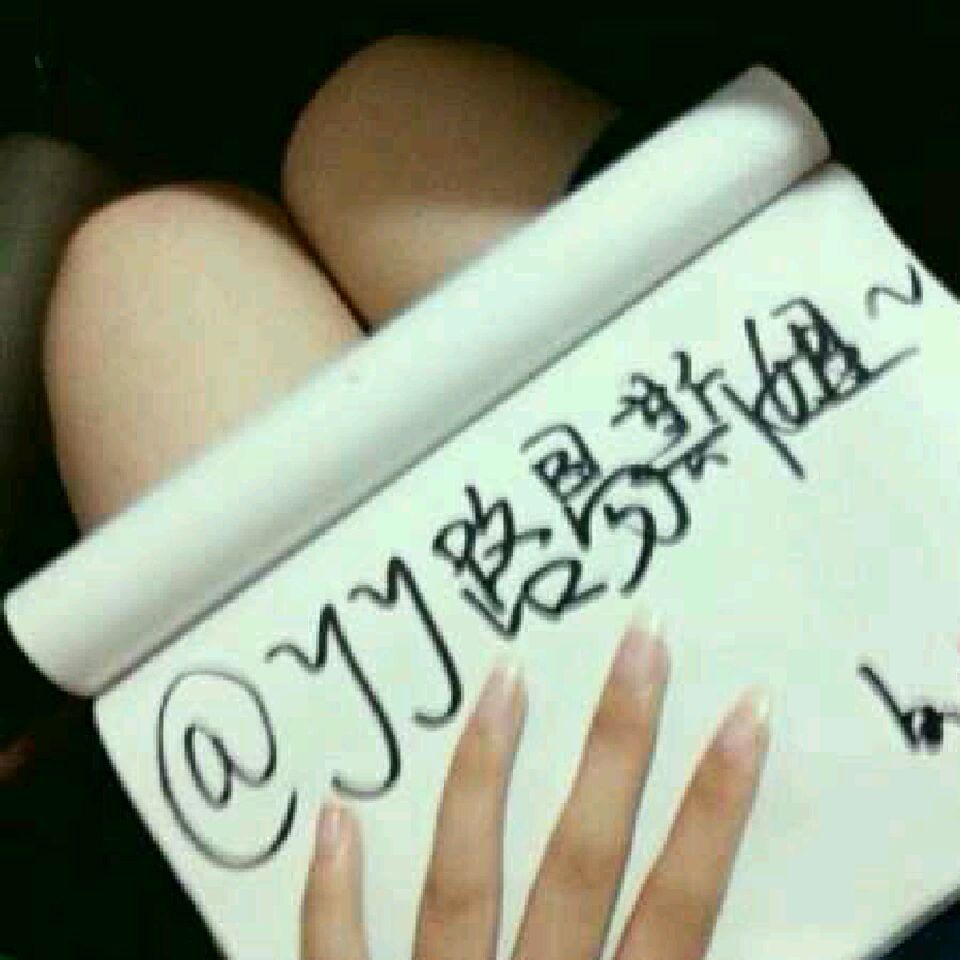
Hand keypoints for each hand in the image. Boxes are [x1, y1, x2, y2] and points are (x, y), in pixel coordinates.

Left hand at [301, 619, 768, 959]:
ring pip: (463, 884)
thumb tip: (680, 904)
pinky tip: (334, 815)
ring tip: (501, 681)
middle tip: (639, 641)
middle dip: (617, 747)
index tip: (746, 715)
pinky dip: (332, 894)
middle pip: (581, 861)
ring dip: (482, 779)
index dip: (716, 809)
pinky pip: (339, 956)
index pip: (682, 906)